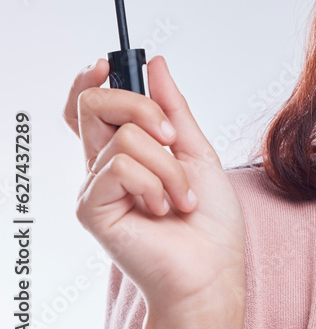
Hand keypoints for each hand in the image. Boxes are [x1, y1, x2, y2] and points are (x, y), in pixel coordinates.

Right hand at [66, 56, 246, 320]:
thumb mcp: (197, 150)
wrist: (213, 267)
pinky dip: (157, 183)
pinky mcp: (92, 208)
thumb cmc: (209, 220)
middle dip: (142, 107)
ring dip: (170, 167)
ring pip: (126, 137)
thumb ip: (173, 108)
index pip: (90, 106)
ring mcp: (95, 187)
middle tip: (171, 138)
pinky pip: (121, 165)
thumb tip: (156, 63)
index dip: (92, 79)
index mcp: (125, 151)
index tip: (109, 61)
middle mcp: (103, 165)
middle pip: (93, 104)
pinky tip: (163, 209)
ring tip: (181, 197)